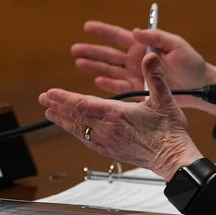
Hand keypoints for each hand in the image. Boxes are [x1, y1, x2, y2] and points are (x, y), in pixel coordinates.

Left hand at [39, 53, 202, 179]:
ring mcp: (107, 142)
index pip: (82, 104)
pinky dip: (76, 132)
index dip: (64, 98)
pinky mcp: (110, 152)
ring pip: (78, 130)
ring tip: (51, 114)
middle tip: (43, 100)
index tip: (50, 92)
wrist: (172, 158)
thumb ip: (155, 76)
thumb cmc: (169, 133)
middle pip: (75, 117)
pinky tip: (74, 130)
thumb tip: (150, 56)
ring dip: (63, 120)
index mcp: (116, 115)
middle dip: (57, 107)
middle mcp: (107, 130)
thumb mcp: (164, 100)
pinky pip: (87, 141)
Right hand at [71, 20, 215, 113]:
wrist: (200, 87)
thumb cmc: (191, 63)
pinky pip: (120, 87)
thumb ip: (156, 37)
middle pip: (109, 54)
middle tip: (75, 49)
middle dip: (92, 51)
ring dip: (95, 66)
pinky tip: (98, 80)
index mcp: (143, 46)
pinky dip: (109, 84)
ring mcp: (136, 76)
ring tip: (79, 63)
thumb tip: (136, 31)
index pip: (119, 37)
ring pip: (110, 70)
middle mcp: (136, 60)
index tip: (87, 26)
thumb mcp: (176, 46)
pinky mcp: (139, 91)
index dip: (103, 31)